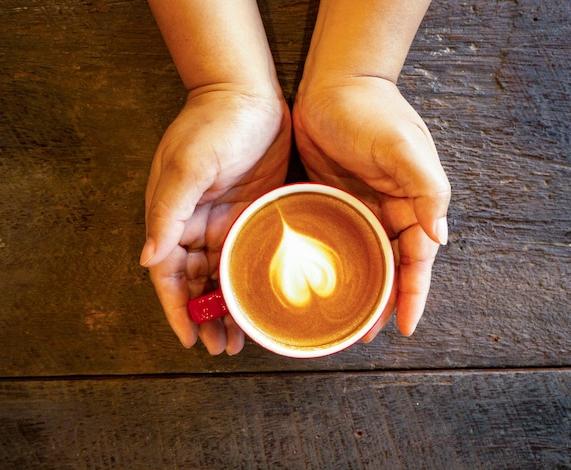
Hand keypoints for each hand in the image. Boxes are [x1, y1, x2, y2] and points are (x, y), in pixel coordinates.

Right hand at [140, 87, 290, 354]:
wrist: (249, 96)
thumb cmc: (213, 125)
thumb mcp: (188, 165)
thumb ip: (168, 211)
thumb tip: (149, 257)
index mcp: (174, 218)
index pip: (169, 274)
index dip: (175, 308)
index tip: (189, 338)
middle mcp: (196, 227)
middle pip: (195, 283)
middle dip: (204, 317)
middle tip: (222, 348)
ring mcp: (225, 223)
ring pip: (221, 277)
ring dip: (227, 308)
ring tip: (239, 339)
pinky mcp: (251, 215)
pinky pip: (246, 257)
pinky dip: (248, 282)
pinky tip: (259, 301)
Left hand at [293, 76, 450, 339]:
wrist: (331, 87)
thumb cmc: (371, 113)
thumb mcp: (403, 148)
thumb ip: (427, 190)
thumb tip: (441, 237)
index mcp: (413, 203)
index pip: (417, 259)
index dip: (414, 294)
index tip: (406, 327)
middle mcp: (389, 211)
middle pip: (391, 267)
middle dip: (384, 302)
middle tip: (364, 334)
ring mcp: (359, 209)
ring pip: (364, 261)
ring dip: (359, 290)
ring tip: (344, 321)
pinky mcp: (331, 203)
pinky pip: (337, 242)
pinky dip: (335, 265)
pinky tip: (322, 284)